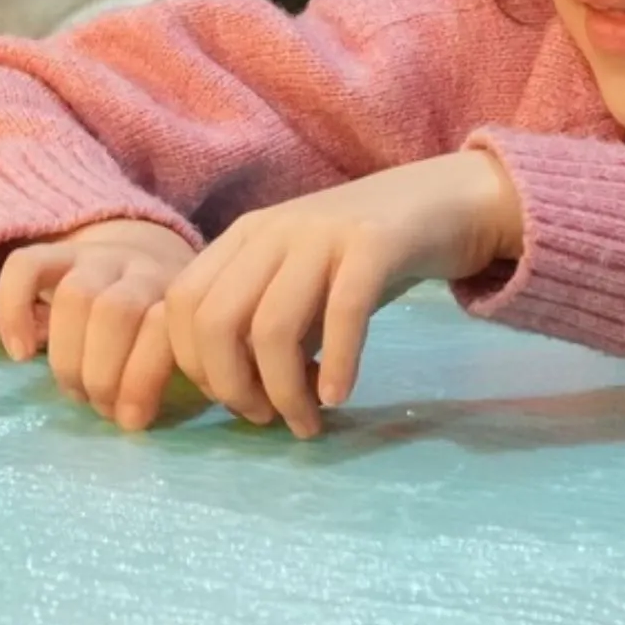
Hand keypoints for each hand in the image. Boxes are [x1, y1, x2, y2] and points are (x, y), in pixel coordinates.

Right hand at [0, 217, 197, 429]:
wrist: (152, 252)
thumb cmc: (167, 323)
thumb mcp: (189, 343)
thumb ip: (181, 369)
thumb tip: (150, 417)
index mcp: (179, 296)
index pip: (160, 328)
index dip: (141, 380)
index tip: (131, 421)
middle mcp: (140, 268)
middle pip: (114, 312)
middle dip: (101, 375)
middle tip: (101, 408)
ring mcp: (98, 256)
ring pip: (74, 295)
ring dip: (68, 359)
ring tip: (75, 394)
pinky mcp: (58, 252)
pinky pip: (24, 266)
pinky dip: (14, 311)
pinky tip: (22, 355)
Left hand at [161, 151, 521, 436]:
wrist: (441, 202)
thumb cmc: (361, 258)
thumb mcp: (300, 288)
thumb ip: (266, 329)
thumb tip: (242, 395)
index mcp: (243, 237)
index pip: (182, 305)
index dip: (196, 366)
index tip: (236, 402)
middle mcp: (272, 230)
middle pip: (215, 320)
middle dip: (231, 387)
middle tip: (267, 419)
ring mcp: (322, 233)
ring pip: (272, 326)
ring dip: (283, 392)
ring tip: (307, 422)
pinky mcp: (375, 243)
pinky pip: (343, 312)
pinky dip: (336, 365)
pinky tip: (339, 396)